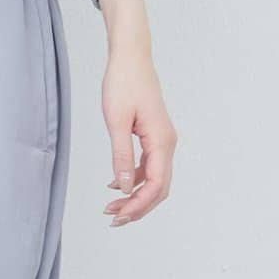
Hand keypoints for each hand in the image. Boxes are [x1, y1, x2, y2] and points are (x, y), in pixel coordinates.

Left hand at [102, 46, 175, 224]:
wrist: (131, 58)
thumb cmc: (123, 84)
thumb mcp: (116, 121)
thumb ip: (120, 154)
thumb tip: (122, 186)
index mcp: (161, 141)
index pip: (155, 184)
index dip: (138, 205)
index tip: (118, 216)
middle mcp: (167, 143)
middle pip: (159, 188)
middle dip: (138, 207)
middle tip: (113, 219)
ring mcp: (163, 140)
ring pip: (154, 179)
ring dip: (135, 196)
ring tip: (111, 207)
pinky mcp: (155, 136)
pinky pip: (149, 167)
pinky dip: (134, 180)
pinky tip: (114, 185)